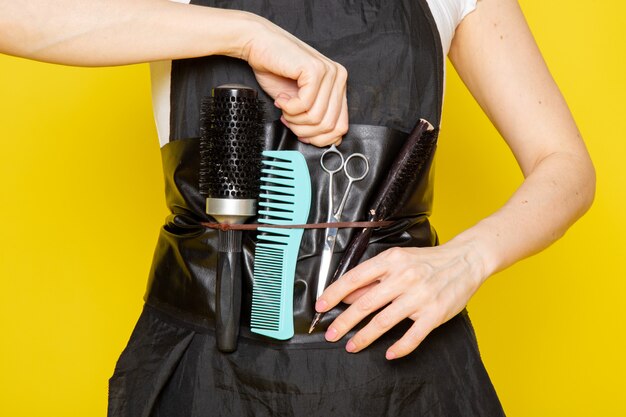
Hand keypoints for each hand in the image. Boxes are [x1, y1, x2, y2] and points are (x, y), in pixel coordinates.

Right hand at [240, 16, 347, 146]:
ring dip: (294, 118)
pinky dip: (289, 108)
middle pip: (328, 126)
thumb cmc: (277, 72)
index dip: (318, 138)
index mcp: (339, 87)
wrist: (259, 45)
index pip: (340, 127)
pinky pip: (305, 105)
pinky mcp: (315, 70)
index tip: (300, 132)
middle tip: (288, 118)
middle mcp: (339, 78)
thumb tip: (326, 142)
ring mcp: (329, 73)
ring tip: (284, 106)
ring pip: (317, 118)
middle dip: (303, 130)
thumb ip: (316, 118)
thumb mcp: (301, 103)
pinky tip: (282, 98)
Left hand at [314, 241, 486, 359]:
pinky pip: (413, 336)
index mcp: (391, 261)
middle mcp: (404, 277)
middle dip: (344, 322)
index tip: (321, 307)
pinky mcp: (435, 313)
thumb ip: (373, 278)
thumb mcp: (398, 261)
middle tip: (331, 334)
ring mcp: (420, 297)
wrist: (465, 260)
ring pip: (384, 321)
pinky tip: (388, 353)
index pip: (354, 278)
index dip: (334, 294)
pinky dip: (399, 348)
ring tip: (351, 346)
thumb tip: (346, 294)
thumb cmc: (428, 261)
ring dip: (364, 337)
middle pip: (365, 303)